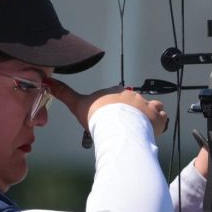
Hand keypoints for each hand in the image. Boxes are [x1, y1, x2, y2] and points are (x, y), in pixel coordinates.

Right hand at [50, 80, 168, 135]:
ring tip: (139, 129)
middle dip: (129, 114)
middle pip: (132, 103)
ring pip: (150, 107)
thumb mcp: (77, 104)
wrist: (115, 127)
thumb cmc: (97, 117)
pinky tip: (153, 129)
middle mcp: (131, 96)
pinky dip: (160, 122)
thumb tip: (48, 82)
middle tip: (122, 129)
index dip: (114, 109)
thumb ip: (63, 93)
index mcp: (114, 92)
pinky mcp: (156, 115)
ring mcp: (145, 104)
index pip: (117, 96)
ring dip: (146, 116)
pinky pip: (162, 116)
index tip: (109, 119)